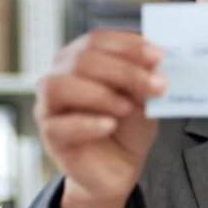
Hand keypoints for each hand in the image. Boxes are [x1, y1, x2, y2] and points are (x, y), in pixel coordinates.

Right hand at [33, 30, 166, 207]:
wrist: (119, 168)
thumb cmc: (127, 127)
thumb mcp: (143, 99)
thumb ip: (143, 81)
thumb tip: (152, 66)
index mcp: (82, 58)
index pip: (98, 39)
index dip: (128, 45)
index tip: (158, 56)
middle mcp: (60, 75)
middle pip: (83, 60)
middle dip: (125, 71)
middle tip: (157, 85)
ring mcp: (50, 105)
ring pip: (61, 86)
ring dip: (102, 95)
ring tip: (129, 108)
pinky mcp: (50, 135)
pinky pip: (59, 125)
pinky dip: (87, 123)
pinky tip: (110, 125)